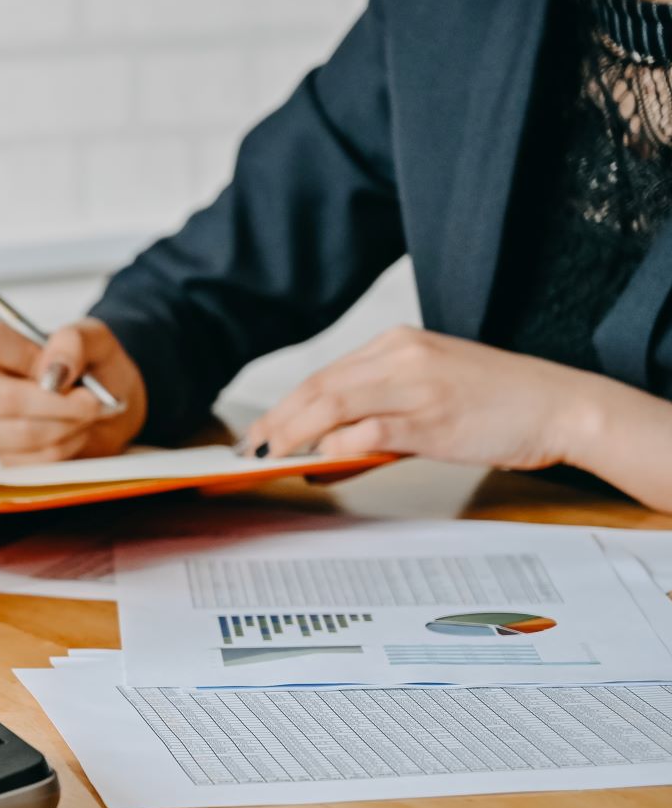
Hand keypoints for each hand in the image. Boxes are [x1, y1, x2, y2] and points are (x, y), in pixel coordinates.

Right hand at [0, 316, 146, 463]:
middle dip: (56, 404)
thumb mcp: (96, 341)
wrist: (108, 412)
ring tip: (85, 415)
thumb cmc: (94, 369)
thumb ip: (75, 341)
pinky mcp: (5, 459)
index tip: (62, 370)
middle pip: (1, 398)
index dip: (27, 359)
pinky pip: (33, 461)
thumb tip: (54, 370)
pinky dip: (66, 448)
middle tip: (89, 402)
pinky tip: (75, 434)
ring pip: (21, 434)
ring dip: (67, 426)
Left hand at [241, 326, 607, 469]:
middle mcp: (402, 357)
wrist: (561, 405)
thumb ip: (376, 423)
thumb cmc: (496, 406)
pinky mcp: (432, 418)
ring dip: (293, 433)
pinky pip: (369, 431)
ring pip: (333, 404)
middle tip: (246, 449)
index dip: (283, 407)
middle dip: (276, 421)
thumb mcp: (428, 401)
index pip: (324, 375)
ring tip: (267, 456)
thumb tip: (322, 455)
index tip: (257, 432)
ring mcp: (417, 386)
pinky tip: (317, 463)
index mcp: (398, 344)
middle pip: (318, 387)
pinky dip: (337, 447)